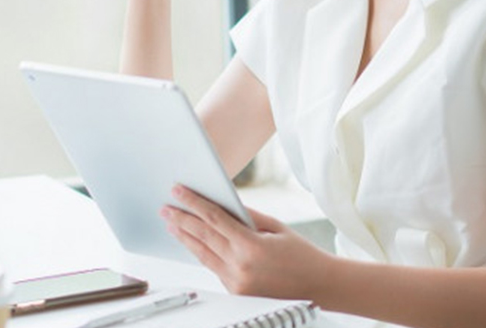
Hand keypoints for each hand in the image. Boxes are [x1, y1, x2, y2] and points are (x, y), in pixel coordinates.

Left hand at [161, 185, 333, 300]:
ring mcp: (237, 283)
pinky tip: (191, 242)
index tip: (178, 191)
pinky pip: (213, 267)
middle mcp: (241, 266)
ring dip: (185, 237)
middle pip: (203, 237)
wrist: (320, 287)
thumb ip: (246, 216)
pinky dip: (201, 252)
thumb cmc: (301, 254)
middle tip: (165, 207)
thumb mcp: (275, 227)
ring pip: (203, 255)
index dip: (193, 203)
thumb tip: (223, 203)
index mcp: (251, 246)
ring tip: (171, 223)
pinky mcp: (236, 292)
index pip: (214, 218)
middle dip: (181, 220)